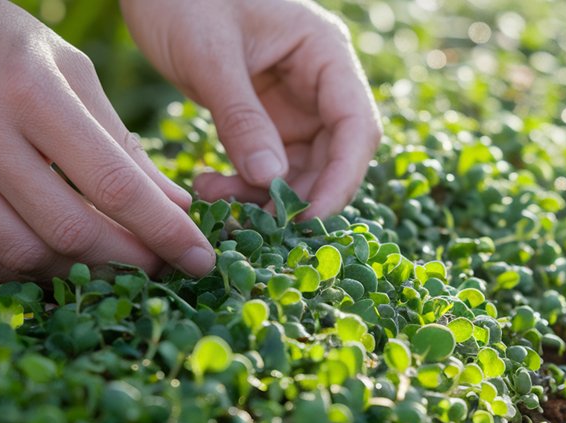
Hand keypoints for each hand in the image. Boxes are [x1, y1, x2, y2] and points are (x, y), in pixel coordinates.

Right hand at [0, 1, 214, 282]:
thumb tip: (175, 208)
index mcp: (32, 91)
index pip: (113, 184)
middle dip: (128, 261)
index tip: (200, 259)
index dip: (164, 232)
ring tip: (107, 265)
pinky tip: (47, 261)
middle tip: (160, 266)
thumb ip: (121, 143)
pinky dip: (17, 272)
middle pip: (69, 230)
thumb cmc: (1, 42)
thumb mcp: (71, 71)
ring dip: (76, 274)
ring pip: (22, 254)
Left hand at [121, 0, 381, 217]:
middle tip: (260, 225)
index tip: (309, 218)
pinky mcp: (265, 118)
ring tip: (218, 201)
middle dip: (300, 195)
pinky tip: (209, 186)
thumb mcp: (210, 56)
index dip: (341, 178)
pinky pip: (269, 165)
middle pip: (334, 156)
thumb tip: (271, 180)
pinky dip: (245, 184)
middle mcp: (320, 83)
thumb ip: (241, 117)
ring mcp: (294, 103)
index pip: (355, 127)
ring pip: (301, 168)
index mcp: (325, 54)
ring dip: (267, 195)